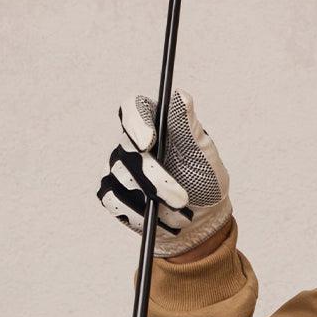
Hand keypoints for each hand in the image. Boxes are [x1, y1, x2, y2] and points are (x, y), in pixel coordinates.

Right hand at [96, 88, 233, 256]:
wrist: (200, 221)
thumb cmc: (205, 180)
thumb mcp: (203, 153)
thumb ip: (188, 126)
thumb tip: (179, 95)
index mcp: (155, 123)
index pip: (133, 109)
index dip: (136, 123)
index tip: (149, 144)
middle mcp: (132, 142)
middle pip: (127, 149)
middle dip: (156, 179)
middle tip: (181, 199)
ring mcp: (119, 168)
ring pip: (120, 178)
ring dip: (153, 202)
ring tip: (181, 214)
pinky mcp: (112, 194)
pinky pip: (114, 201)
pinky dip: (139, 215)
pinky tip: (158, 221)